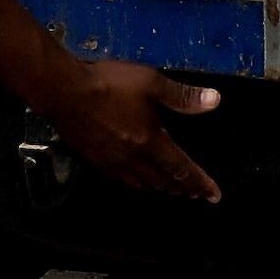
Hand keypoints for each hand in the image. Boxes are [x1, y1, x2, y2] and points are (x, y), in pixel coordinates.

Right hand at [50, 58, 223, 203]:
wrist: (64, 92)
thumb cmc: (110, 84)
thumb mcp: (151, 82)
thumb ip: (182, 96)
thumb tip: (215, 101)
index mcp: (150, 141)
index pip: (182, 169)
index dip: (200, 183)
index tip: (214, 196)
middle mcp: (134, 158)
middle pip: (163, 181)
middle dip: (183, 189)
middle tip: (196, 194)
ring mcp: (113, 162)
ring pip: (143, 184)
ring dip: (162, 189)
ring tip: (172, 190)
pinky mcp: (96, 160)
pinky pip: (123, 180)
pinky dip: (139, 185)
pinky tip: (138, 181)